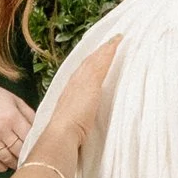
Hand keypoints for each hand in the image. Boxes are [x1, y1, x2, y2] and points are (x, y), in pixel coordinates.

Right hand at [0, 76, 33, 172]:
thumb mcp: (16, 100)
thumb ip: (29, 114)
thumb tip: (42, 128)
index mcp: (13, 117)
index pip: (29, 137)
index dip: (36, 145)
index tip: (41, 150)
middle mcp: (2, 128)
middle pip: (18, 150)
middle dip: (27, 156)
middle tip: (33, 161)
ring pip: (6, 157)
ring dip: (14, 164)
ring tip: (20, 165)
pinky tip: (4, 167)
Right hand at [26, 36, 120, 177]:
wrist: (60, 136)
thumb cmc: (62, 138)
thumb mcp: (68, 128)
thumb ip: (73, 125)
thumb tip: (75, 131)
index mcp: (66, 95)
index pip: (78, 76)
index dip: (86, 67)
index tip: (94, 59)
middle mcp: (72, 85)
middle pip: (85, 65)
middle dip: (96, 54)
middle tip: (107, 43)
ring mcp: (80, 82)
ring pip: (94, 61)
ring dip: (105, 49)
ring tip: (116, 40)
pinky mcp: (90, 83)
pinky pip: (101, 62)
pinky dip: (109, 51)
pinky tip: (117, 42)